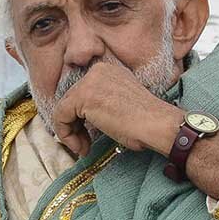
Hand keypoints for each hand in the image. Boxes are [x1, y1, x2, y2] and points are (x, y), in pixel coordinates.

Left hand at [52, 61, 182, 157]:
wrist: (157, 124)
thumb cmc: (146, 122)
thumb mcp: (119, 103)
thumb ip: (101, 102)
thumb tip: (81, 116)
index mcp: (106, 70)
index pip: (81, 94)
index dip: (80, 118)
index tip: (87, 135)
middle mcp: (96, 71)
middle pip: (71, 101)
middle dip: (75, 127)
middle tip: (84, 145)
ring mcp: (89, 82)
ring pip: (63, 110)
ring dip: (71, 134)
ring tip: (83, 148)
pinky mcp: (83, 96)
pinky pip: (61, 117)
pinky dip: (66, 136)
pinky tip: (82, 147)